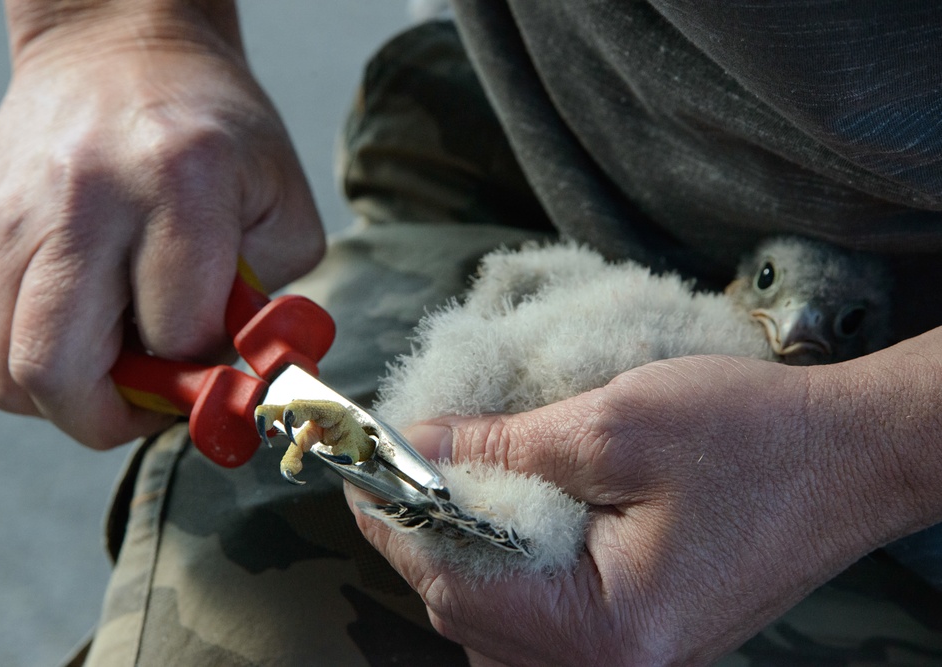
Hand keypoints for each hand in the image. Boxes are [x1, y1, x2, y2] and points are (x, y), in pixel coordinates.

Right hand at [0, 5, 323, 447]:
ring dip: (67, 395)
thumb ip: (270, 302)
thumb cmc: (214, 127)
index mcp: (179, 185)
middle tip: (148, 399)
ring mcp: (11, 218)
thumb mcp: (280, 204)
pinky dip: (30, 360)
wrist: (114, 49)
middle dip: (109, 421)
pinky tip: (79, 326)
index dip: (199, 371)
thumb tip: (229, 380)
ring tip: (115, 357)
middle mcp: (82, 202)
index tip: (211, 364)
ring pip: (5, 372)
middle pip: (55, 373)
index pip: (175, 335)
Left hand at [349, 356, 905, 664]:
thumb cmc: (752, 436)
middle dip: (420, 535)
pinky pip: (539, 618)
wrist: (849, 457)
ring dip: (459, 552)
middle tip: (399, 470)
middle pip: (466, 610)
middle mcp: (612, 664)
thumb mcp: (614, 423)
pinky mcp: (639, 632)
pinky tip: (502, 520)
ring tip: (445, 489)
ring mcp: (627, 655)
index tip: (362, 469)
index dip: (394, 518)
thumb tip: (420, 444)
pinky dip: (504, 568)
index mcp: (607, 628)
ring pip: (496, 621)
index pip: (454, 580)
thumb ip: (503, 445)